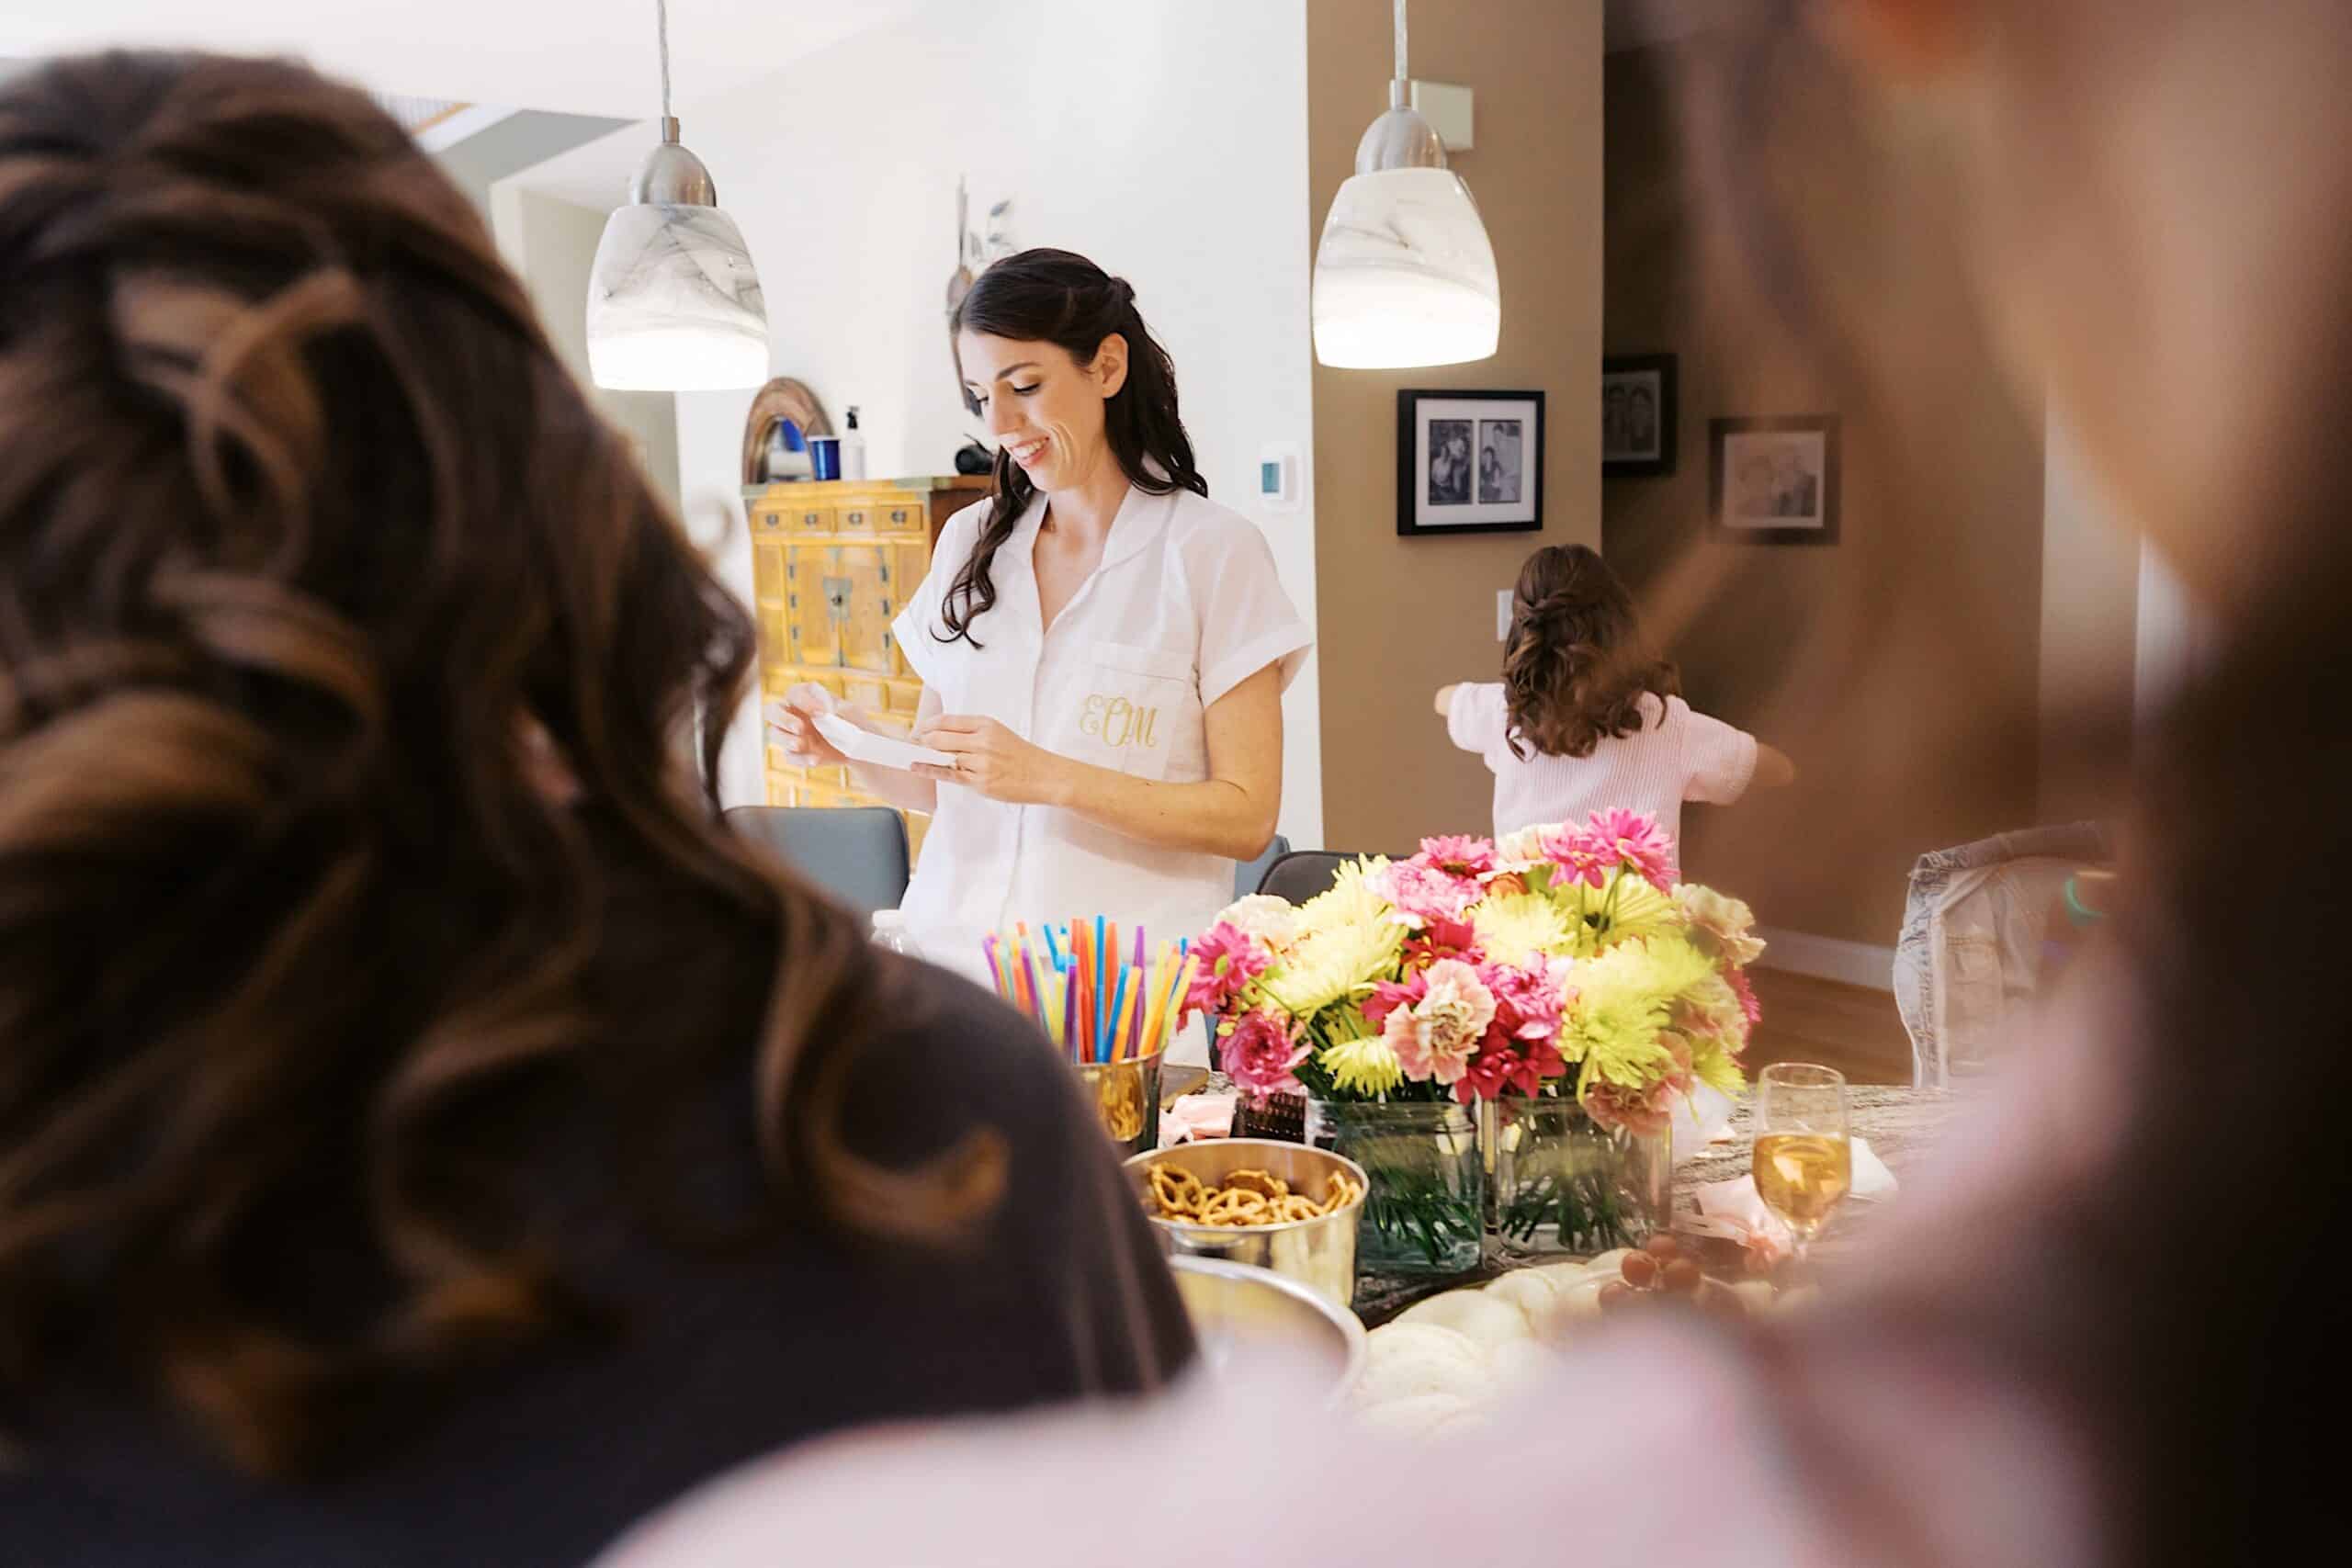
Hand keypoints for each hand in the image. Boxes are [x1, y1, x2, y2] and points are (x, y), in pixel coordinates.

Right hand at [765, 683, 849, 767]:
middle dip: (783, 719)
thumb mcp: (849, 712)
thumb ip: (834, 709)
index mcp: (805, 696)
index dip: (803, 702)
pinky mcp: (795, 753)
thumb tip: (823, 713)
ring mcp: (791, 734)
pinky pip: (790, 756)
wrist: (858, 747)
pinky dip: (801, 759)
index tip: (821, 713)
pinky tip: (815, 759)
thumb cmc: (852, 722)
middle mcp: (793, 713)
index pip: (794, 693)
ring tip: (801, 744)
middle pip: (771, 711)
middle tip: (800, 727)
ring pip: (774, 734)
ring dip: (786, 740)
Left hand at [914, 714, 1067, 805]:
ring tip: (914, 755)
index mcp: (986, 725)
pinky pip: (950, 776)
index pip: (947, 721)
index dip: (926, 725)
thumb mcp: (998, 733)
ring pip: (943, 757)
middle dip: (921, 741)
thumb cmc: (1021, 755)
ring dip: (926, 756)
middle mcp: (982, 741)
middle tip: (913, 743)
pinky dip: (930, 770)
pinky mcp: (981, 783)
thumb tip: (939, 734)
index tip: (917, 730)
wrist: (1045, 776)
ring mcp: (981, 763)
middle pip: (939, 738)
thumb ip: (971, 732)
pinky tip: (917, 767)